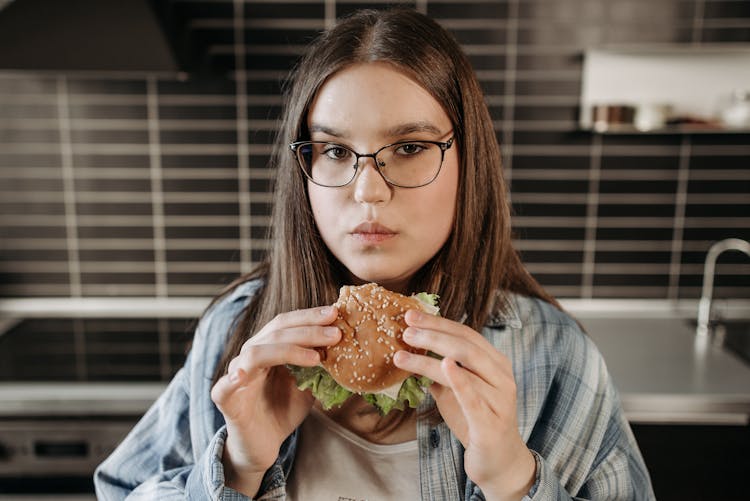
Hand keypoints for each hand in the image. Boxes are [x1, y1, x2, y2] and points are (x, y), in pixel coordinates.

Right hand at [210, 306, 340, 495]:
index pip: (287, 323)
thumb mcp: (308, 384)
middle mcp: (250, 354)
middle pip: (276, 332)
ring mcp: (236, 373)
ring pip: (256, 352)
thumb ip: (319, 364)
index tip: (335, 313)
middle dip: (308, 331)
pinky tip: (244, 375)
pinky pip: (224, 385)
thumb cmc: (284, 409)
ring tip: (316, 358)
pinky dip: (233, 378)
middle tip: (335, 334)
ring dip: (288, 350)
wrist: (263, 445)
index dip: (310, 316)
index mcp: (269, 346)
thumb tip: (347, 344)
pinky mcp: (224, 398)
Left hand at [393, 310, 535, 500]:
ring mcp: (500, 399)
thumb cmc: (475, 421)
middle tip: (405, 330)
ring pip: (464, 368)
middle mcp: (501, 376)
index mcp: (495, 362)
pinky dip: (459, 380)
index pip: (465, 334)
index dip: (437, 322)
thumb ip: (439, 371)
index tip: (410, 315)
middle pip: (465, 346)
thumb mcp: (454, 391)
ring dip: (429, 359)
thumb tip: (408, 350)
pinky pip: (474, 398)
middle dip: (433, 334)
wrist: (499, 462)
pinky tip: (444, 366)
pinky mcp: (491, 423)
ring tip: (403, 354)